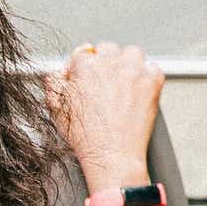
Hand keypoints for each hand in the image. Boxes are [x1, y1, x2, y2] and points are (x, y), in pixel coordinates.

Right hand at [52, 42, 163, 191]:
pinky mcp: (152, 81)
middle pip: (109, 49)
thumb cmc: (87, 138)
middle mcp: (111, 64)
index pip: (84, 52)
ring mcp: (134, 71)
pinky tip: (138, 91)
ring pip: (132, 53)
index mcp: (86, 66)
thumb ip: (53, 82)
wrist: (112, 156)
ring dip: (128, 64)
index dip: (85, 67)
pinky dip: (147, 76)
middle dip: (106, 64)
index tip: (88, 76)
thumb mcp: (56, 108)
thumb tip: (58, 72)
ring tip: (123, 85)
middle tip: (106, 83)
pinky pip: (152, 67)